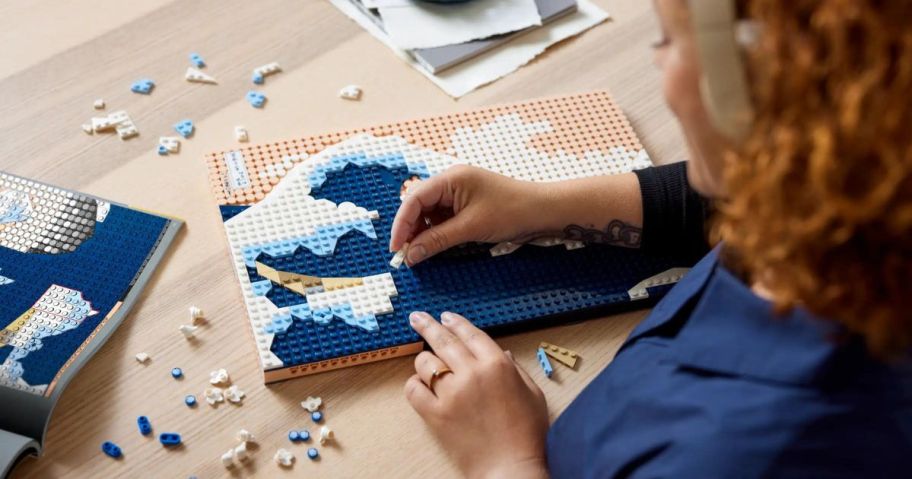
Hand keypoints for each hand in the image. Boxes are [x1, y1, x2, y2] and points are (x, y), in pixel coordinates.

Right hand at [389, 165, 552, 265]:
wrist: (542, 210)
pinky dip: (435, 232)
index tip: (396, 248)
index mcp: (450, 178)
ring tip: (420, 253)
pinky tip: (434, 245)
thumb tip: (410, 255)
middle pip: (417, 204)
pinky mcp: (465, 203)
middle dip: (409, 229)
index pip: (413, 199)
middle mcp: (450, 181)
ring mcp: (458, 192)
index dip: (401, 224)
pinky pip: (442, 217)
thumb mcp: (470, 228)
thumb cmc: (511, 211)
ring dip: (422, 232)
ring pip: (428, 213)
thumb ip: (437, 241)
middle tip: (406, 254)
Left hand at [405, 311, 548, 478]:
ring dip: (424, 360)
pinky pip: (414, 390)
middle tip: (416, 317)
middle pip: (443, 341)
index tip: (445, 316)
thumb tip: (502, 353)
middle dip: (428, 325)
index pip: (470, 334)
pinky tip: (419, 385)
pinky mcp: (435, 414)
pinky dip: (414, 384)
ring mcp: (451, 394)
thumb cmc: (527, 433)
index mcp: (497, 365)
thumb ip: (516, 369)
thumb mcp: (533, 394)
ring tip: (426, 362)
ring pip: (426, 363)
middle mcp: (472, 373)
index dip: (456, 322)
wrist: (510, 467)